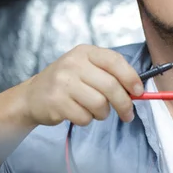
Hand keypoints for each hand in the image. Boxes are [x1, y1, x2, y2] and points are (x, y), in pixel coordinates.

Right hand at [20, 45, 143, 125]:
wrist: (33, 95)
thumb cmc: (68, 82)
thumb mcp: (87, 68)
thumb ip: (110, 74)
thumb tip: (138, 90)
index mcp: (85, 52)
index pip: (114, 61)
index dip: (131, 77)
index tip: (139, 91)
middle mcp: (73, 64)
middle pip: (111, 86)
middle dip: (124, 104)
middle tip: (128, 114)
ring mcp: (63, 82)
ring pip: (99, 104)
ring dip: (103, 113)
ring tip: (95, 111)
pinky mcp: (56, 102)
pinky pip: (84, 117)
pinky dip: (87, 120)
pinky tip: (79, 113)